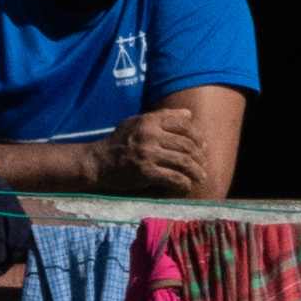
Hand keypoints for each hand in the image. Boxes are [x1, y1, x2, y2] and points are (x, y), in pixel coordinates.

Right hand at [102, 103, 226, 197]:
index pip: (183, 124)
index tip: (202, 146)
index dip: (198, 136)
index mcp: (150, 121)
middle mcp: (150, 135)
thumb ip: (162, 117)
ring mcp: (148, 154)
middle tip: (203, 164)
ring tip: (201, 177)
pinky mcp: (145, 172)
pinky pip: (173, 177)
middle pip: (187, 144)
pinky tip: (187, 186)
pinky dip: (183, 183)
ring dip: (196, 171)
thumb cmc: (118, 142)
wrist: (96, 163)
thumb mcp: (137, 122)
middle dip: (200, 156)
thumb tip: (189, 114)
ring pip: (183, 162)